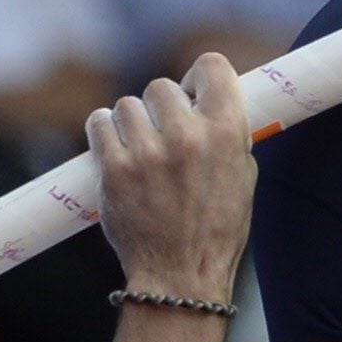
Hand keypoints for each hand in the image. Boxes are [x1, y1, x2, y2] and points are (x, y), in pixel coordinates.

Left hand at [89, 57, 255, 306]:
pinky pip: (99, 123)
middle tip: (163, 133)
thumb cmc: (215, 228)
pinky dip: (105, 133)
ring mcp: (147, 154)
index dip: (197, 76)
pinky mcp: (113, 170)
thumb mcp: (242, 175)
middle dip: (161, 107)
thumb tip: (204, 99)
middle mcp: (187, 137)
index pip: (210, 65)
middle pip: (161, 86)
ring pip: (126, 105)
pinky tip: (118, 152)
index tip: (191, 92)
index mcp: (227, 133)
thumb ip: (226, 133)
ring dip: (131, 122)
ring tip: (140, 150)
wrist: (180, 276)